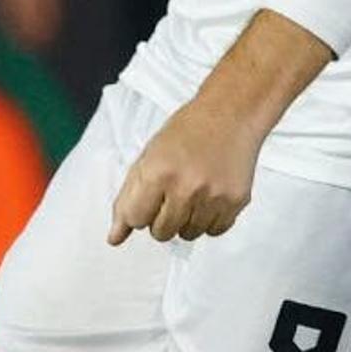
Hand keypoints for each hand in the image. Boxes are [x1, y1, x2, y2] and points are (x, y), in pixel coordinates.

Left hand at [109, 94, 264, 243]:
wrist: (230, 114)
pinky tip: (209, 195)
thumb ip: (127, 199)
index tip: (148, 198)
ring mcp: (214, 197)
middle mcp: (187, 188)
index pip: (136, 220)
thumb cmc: (187, 132)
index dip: (139, 210)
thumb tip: (115, 238)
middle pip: (162, 233)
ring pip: (189, 235)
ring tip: (193, 191)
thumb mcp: (148, 158)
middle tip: (172, 192)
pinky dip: (209, 220)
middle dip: (161, 218)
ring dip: (186, 220)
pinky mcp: (236, 202)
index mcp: (158, 173)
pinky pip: (214, 231)